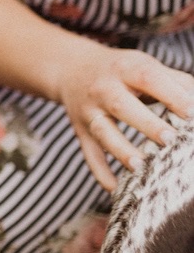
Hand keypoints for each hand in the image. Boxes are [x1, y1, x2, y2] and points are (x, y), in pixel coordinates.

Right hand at [54, 42, 193, 190]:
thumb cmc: (121, 71)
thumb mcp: (144, 64)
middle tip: (171, 139)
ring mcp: (88, 112)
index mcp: (124, 68)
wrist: (72, 69)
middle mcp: (102, 89)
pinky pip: (89, 153)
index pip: (148, 78)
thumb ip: (176, 81)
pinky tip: (115, 188)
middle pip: (122, 106)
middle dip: (146, 124)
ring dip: (121, 150)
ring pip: (103, 132)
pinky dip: (100, 172)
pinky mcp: (81, 131)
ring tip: (141, 166)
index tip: (192, 113)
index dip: (172, 95)